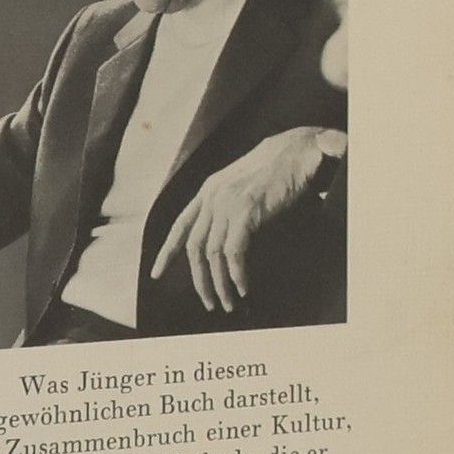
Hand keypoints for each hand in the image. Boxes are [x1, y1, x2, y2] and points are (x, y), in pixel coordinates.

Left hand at [153, 125, 345, 313]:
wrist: (297, 151)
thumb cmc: (276, 170)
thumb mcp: (241, 185)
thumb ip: (227, 207)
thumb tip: (224, 242)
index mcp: (208, 190)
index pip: (180, 226)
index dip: (166, 252)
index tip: (156, 273)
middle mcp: (212, 196)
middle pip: (194, 248)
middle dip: (199, 281)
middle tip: (209, 303)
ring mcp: (227, 203)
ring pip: (213, 255)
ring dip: (220, 284)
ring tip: (229, 303)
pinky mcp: (245, 211)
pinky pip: (233, 253)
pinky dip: (237, 275)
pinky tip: (243, 287)